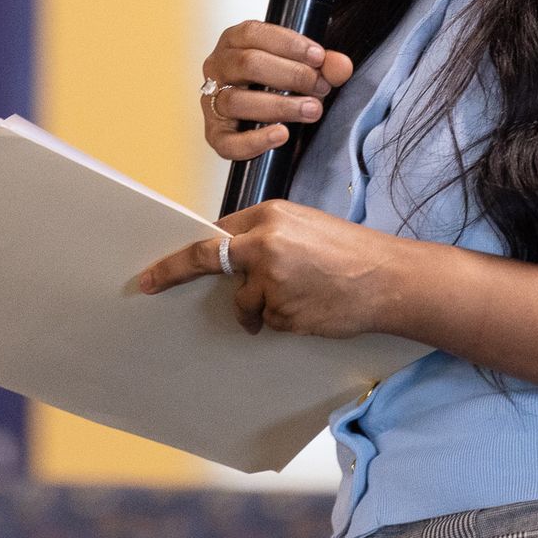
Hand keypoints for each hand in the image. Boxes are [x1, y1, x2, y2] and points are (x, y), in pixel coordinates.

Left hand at [139, 200, 407, 337]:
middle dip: (175, 274)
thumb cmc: (351, 252)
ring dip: (263, 307)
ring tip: (303, 295)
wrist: (388, 278)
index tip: (153, 269)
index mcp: (270, 215)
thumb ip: (266, 237)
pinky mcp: (281, 311)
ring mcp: (270, 280)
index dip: (184, 254)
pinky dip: (284, 320)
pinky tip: (312, 307)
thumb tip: (229, 256)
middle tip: (150, 285)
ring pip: (246, 301)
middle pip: (209, 261)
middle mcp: (264, 244)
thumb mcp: (306, 227)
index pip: (215, 234)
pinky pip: (270, 321)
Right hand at [200, 21, 353, 160]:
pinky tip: (281, 135)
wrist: (262, 114)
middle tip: (321, 86)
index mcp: (235, 41)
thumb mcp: (302, 66)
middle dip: (291, 75)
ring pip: (237, 101)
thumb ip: (325, 65)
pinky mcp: (215, 134)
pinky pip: (228, 142)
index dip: (289, 44)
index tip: (319, 57)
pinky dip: (255, 140)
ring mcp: (212, 101)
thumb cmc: (278, 81)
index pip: (254, 33)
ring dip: (280, 106)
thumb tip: (341, 66)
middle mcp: (218, 67)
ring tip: (312, 110)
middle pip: (248, 64)